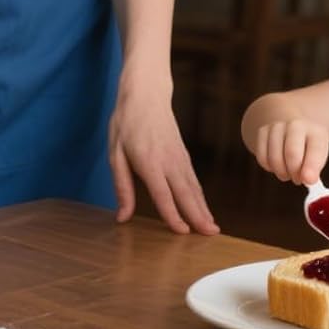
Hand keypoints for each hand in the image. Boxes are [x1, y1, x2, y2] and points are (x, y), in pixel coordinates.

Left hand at [109, 79, 217, 234]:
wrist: (146, 93)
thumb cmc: (126, 123)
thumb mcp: (115, 154)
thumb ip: (122, 187)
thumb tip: (122, 217)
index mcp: (149, 161)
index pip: (163, 194)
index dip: (173, 214)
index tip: (182, 232)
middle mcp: (168, 161)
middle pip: (186, 193)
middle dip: (198, 215)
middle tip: (210, 235)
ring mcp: (179, 157)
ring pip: (194, 187)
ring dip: (204, 208)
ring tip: (212, 227)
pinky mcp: (183, 155)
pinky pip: (193, 179)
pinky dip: (200, 196)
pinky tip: (204, 208)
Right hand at [251, 117, 328, 184]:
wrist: (294, 130)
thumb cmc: (308, 149)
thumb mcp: (319, 157)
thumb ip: (314, 170)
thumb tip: (308, 179)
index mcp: (316, 132)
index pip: (315, 149)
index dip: (311, 167)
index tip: (308, 181)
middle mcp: (296, 125)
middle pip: (291, 153)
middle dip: (294, 172)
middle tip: (297, 179)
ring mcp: (277, 127)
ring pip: (274, 158)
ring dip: (281, 172)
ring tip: (288, 172)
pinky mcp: (262, 132)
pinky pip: (262, 157)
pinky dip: (269, 167)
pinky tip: (277, 165)